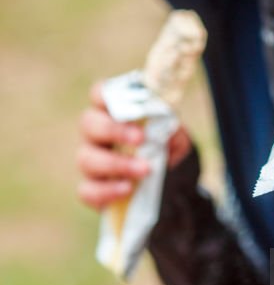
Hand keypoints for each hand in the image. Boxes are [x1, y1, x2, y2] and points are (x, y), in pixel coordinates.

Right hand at [76, 82, 191, 209]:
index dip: (107, 94)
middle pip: (89, 123)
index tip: (129, 104)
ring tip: (144, 169)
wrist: (168, 183)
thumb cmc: (164, 148)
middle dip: (114, 130)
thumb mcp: (175, 137)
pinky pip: (88, 190)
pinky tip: (127, 189)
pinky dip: (107, 190)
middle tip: (140, 139)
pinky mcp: (91, 189)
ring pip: (86, 158)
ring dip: (116, 163)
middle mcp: (95, 134)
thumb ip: (171, 130)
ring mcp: (90, 161)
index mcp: (112, 112)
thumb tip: (168, 130)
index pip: (100, 94)